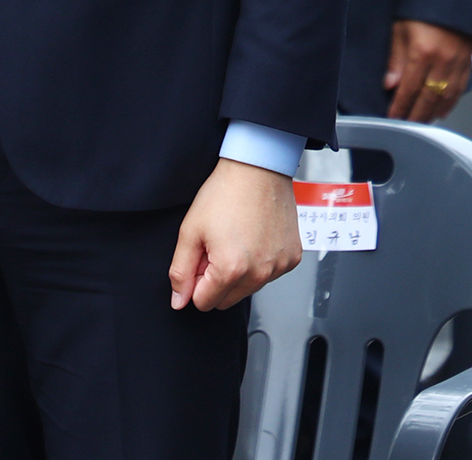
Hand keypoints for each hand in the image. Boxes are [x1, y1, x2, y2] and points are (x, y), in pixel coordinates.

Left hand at [168, 157, 301, 311]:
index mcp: (231, 270)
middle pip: (226, 300)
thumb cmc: (226, 193)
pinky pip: (269, 274)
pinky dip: (260, 263)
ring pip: (248, 289)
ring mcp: (279, 266)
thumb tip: (180, 300)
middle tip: (217, 247)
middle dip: (217, 281)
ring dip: (239, 273)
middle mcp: (259, 273)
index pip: (204, 303)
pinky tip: (255, 237)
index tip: (202, 257)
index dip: (196, 282)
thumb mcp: (190, 231)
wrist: (258, 168)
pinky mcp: (292, 258)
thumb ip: (180, 272)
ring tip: (237, 239)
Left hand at [384, 20, 471, 121]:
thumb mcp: (401, 26)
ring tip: (422, 122)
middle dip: (416, 116)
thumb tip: (389, 85)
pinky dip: (451, 102)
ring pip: (446, 97)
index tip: (392, 118)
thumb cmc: (424, 5)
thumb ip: (395, 57)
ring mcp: (458, 62)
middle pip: (428, 98)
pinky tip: (442, 109)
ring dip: (433, 113)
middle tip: (406, 126)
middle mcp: (443, 61)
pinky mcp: (468, 60)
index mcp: (423, 52)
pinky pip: (460, 88)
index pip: (409, 89)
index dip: (400, 106)